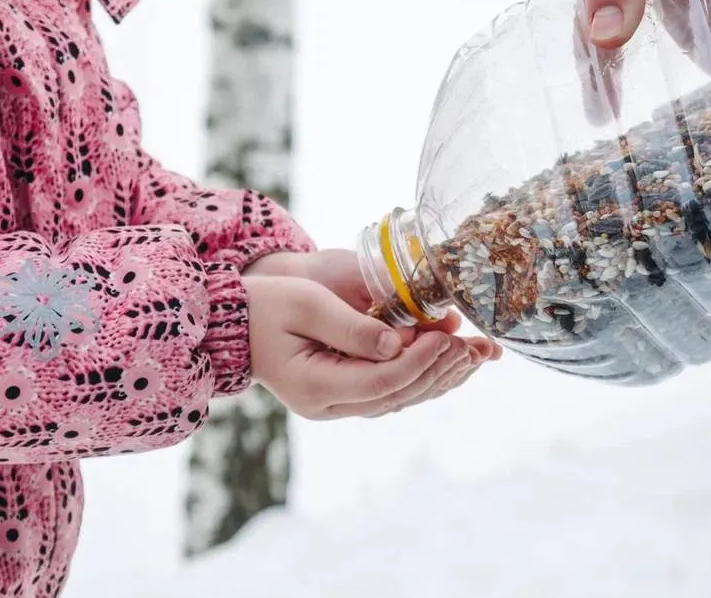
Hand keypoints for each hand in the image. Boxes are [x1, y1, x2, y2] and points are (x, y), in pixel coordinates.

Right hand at [244, 251, 499, 418]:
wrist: (234, 322)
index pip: (381, 382)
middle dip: (439, 369)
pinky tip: (451, 357)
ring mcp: (336, 404)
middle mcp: (328, 405)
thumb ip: (352, 326)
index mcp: (314, 388)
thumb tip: (400, 343)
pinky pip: (392, 388)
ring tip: (476, 353)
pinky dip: (423, 373)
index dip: (419, 361)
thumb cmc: (265, 305)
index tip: (447, 335)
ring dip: (440, 375)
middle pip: (397, 395)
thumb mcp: (305, 304)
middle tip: (475, 345)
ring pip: (399, 396)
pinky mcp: (345, 392)